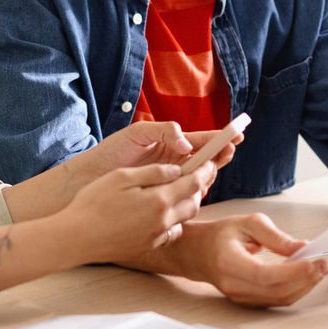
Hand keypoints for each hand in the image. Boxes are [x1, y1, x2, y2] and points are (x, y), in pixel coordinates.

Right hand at [8, 123, 240, 224]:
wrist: (76, 238)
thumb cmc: (94, 203)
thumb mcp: (122, 178)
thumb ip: (153, 172)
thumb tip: (175, 170)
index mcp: (160, 200)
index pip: (193, 182)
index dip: (205, 169)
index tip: (211, 161)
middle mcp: (164, 220)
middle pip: (194, 202)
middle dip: (200, 187)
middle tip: (199, 175)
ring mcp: (157, 235)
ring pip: (185, 218)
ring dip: (188, 203)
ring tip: (181, 192)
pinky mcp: (148, 245)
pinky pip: (172, 231)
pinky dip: (175, 220)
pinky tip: (164, 214)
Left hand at [77, 120, 242, 181]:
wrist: (90, 177)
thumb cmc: (112, 152)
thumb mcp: (137, 134)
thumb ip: (164, 131)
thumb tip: (187, 143)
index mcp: (171, 143)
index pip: (202, 141)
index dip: (220, 138)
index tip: (236, 134)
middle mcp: (175, 162)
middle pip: (207, 160)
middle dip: (220, 155)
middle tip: (227, 152)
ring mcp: (170, 180)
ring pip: (200, 178)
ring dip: (210, 173)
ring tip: (212, 167)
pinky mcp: (164, 197)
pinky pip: (186, 195)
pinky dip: (195, 191)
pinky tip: (197, 188)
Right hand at [141, 214, 327, 307]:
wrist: (198, 253)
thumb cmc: (222, 235)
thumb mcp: (247, 223)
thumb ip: (276, 237)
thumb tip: (303, 248)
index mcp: (228, 261)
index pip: (263, 274)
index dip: (292, 272)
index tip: (313, 261)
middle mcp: (233, 284)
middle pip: (276, 290)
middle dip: (305, 278)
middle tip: (324, 263)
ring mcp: (240, 297)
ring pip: (280, 298)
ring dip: (304, 285)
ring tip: (319, 269)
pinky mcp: (249, 302)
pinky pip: (277, 300)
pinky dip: (296, 289)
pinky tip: (305, 276)